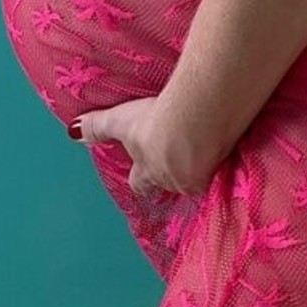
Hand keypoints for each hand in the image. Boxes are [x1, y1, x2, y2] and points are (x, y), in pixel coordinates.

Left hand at [68, 93, 223, 198]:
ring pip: (199, 179)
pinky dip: (227, 156)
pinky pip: (225, 167)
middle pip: (171, 183)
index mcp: (148, 171)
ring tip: (208, 149)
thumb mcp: (121, 122)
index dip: (141, 178)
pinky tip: (234, 143)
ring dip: (202, 165)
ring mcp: (201, 177)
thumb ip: (98, 127)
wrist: (194, 123)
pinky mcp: (225, 167)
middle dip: (174, 174)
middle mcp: (173, 180)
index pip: (141, 183)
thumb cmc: (154, 124)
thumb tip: (72, 133)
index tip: (144, 176)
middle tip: (181, 160)